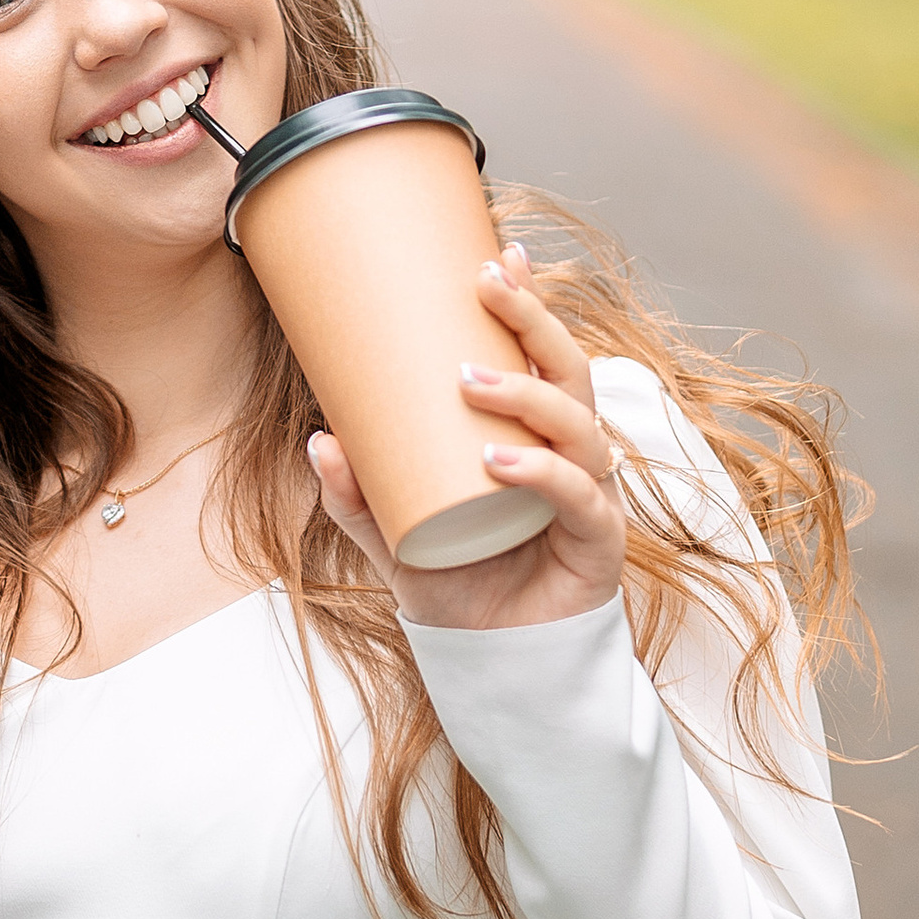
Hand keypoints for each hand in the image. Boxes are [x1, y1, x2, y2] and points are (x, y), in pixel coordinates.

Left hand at [309, 240, 626, 629]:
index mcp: (533, 436)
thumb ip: (355, 494)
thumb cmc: (458, 586)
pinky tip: (501, 461)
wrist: (491, 665)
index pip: (541, 356)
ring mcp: (590, 495)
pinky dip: (544, 474)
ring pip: (578, 423)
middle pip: (569, 369)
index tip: (498, 253)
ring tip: (469, 378)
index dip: (529, 303)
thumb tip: (319, 439)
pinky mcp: (598, 542)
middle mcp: (570, 454)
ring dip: (527, 392)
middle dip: (533, 319)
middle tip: (486, 284)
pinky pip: (580, 497)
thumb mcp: (392, 534)